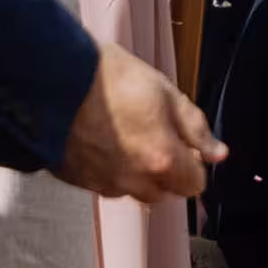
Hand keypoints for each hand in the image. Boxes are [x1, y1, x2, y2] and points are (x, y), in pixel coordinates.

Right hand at [54, 44, 223, 200]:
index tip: (185, 145)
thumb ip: (196, 128)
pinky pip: (102, 184)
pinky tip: (100, 140)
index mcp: (161, 160)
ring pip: (131, 190)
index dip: (194, 163)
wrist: (51, 76)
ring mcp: (101, 183)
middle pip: (163, 192)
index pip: (194, 185)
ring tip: (123, 135)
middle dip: (166, 170)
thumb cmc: (107, 77)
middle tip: (154, 135)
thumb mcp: (165, 92)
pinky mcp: (75, 179)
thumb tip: (217, 152)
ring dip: (136, 172)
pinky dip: (107, 169)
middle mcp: (132, 180)